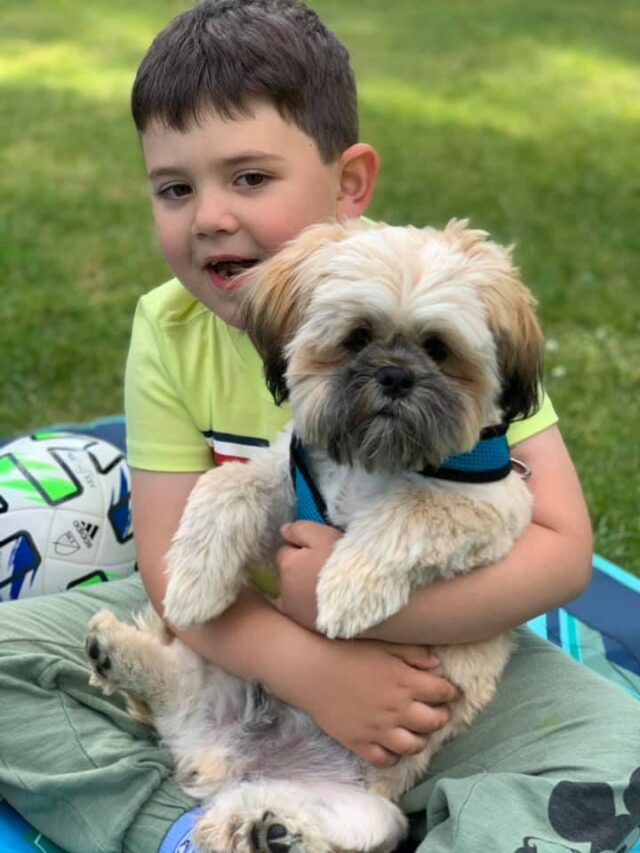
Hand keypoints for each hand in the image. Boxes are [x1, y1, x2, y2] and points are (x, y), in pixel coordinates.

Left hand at [275, 521, 341, 630]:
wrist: (362, 599)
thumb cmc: (343, 562)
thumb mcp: (322, 535)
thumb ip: (299, 530)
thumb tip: (283, 530)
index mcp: (286, 564)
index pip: (285, 550)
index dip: (301, 548)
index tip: (319, 550)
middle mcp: (283, 587)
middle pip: (287, 571)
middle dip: (298, 567)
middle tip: (323, 566)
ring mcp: (292, 608)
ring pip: (290, 591)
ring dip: (300, 586)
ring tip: (323, 586)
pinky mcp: (303, 623)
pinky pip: (297, 609)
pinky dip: (304, 604)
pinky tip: (320, 601)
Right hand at [283, 634, 461, 766]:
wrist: (310, 669)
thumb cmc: (346, 651)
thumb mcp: (383, 644)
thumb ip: (413, 652)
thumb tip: (437, 664)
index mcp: (406, 681)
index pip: (443, 693)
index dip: (452, 693)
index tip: (452, 692)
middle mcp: (397, 709)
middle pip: (434, 722)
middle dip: (441, 716)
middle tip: (438, 710)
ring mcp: (379, 729)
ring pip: (414, 746)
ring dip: (422, 739)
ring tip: (417, 729)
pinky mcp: (360, 743)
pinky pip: (386, 760)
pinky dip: (394, 756)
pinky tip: (393, 745)